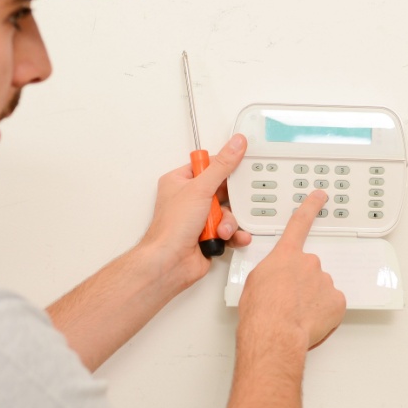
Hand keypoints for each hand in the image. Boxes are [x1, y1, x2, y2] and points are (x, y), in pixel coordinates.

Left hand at [140, 134, 253, 289]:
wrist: (170, 262)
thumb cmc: (171, 228)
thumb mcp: (200, 189)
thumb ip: (222, 166)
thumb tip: (235, 145)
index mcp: (180, 182)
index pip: (207, 166)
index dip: (223, 167)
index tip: (238, 165)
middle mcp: (189, 200)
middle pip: (222, 191)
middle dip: (228, 202)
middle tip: (226, 203)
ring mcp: (199, 219)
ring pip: (228, 212)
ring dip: (228, 222)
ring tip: (219, 228)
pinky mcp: (209, 236)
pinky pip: (230, 230)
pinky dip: (232, 235)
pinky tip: (230, 237)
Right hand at [238, 189, 346, 350]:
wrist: (274, 332)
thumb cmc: (260, 311)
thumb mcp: (254, 281)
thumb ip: (271, 271)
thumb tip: (277, 280)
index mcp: (286, 256)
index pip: (299, 224)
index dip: (311, 207)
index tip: (320, 196)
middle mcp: (309, 263)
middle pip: (309, 270)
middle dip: (302, 284)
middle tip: (288, 302)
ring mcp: (325, 281)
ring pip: (321, 289)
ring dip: (312, 300)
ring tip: (296, 315)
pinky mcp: (337, 301)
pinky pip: (331, 305)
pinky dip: (323, 313)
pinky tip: (309, 321)